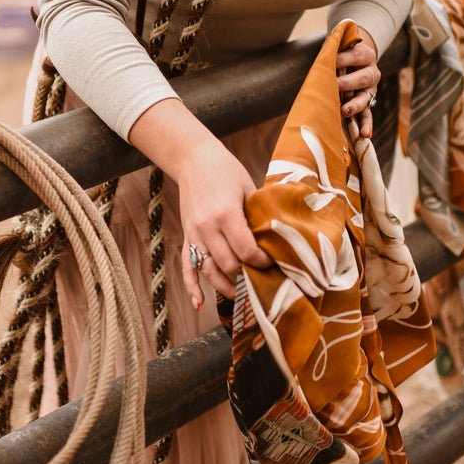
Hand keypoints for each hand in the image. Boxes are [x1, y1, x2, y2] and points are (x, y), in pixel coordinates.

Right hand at [175, 140, 271, 306]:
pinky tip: (199, 303)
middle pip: (228, 265)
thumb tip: (276, 241)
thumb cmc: (225, 171)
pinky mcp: (186, 236)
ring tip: (241, 294)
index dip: (262, 262)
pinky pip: (186, 267)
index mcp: (226, 214)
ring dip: (225, 287)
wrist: (193, 160)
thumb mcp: (248, 189)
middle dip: (247, 275)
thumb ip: (258, 216)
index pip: (246, 251)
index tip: (273, 262)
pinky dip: (191, 287)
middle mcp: (207, 228)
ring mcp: (194, 234)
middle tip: (263, 277)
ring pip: (209, 271)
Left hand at [335, 26, 379, 137]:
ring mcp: (371, 90)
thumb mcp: (340, 50)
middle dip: (347, 82)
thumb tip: (320, 60)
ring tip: (345, 111)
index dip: (342, 59)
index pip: (355, 56)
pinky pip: (368, 115)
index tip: (329, 61)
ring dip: (355, 105)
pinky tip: (365, 134)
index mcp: (366, 55)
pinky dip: (367, 125)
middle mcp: (372, 72)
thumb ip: (333, 53)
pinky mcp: (368, 103)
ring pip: (365, 98)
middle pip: (363, 78)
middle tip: (335, 85)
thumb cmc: (342, 54)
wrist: (355, 59)